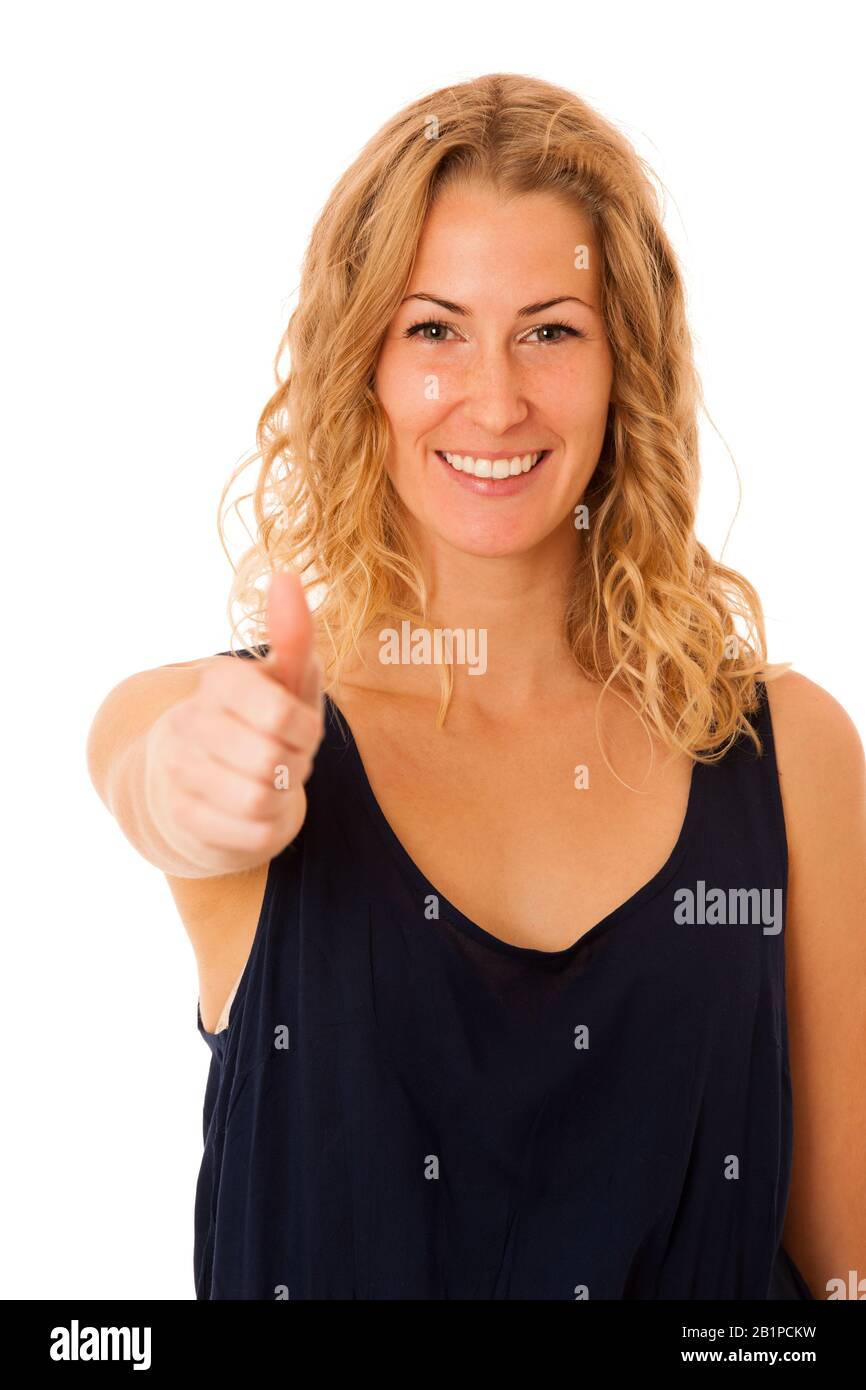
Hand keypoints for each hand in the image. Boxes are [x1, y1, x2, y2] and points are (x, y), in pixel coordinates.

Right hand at [144, 571, 324, 873]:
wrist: (205, 776)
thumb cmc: (261, 719)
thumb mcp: (285, 680)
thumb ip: (293, 635)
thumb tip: (285, 576)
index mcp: (219, 681)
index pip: (281, 715)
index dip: (306, 730)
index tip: (300, 727)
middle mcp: (189, 722)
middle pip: (273, 762)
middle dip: (295, 765)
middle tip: (286, 757)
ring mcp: (179, 771)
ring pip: (260, 801)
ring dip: (282, 796)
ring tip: (271, 781)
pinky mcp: (182, 816)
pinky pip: (251, 835)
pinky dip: (268, 827)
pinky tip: (254, 809)